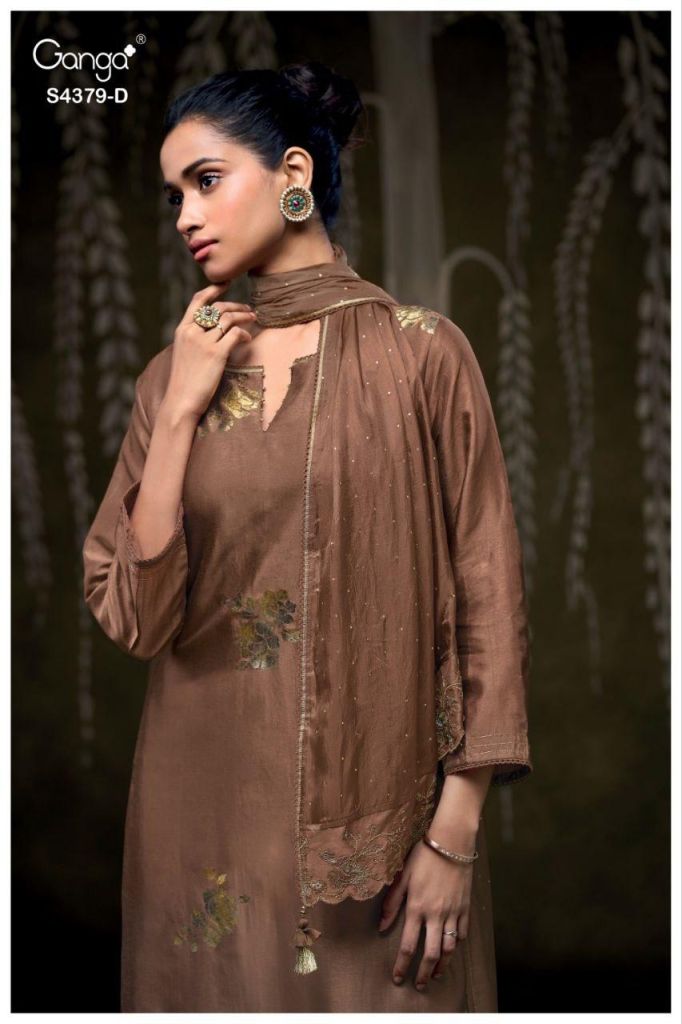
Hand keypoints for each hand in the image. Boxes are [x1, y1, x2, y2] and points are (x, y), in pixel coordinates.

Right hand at [163, 281, 257, 420]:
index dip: (213, 289)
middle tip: (248, 310)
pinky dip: (244, 333)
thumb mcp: (184, 355)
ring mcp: (203, 342)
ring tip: (253, 320)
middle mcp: (191, 332)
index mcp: (182, 330)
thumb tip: (213, 332)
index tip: (227, 283)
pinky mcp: (216, 354)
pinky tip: (248, 338)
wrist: (181, 402)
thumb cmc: (185, 382)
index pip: (198, 301)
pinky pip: (235, 334)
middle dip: (236, 305)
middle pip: (217, 308)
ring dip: (244, 317)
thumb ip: (195, 340)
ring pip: (228, 318)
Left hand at [377, 838, 472, 990]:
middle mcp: (436, 915)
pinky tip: (452, 948)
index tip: (398, 978)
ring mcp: (453, 912)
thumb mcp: (402, 876)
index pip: (407, 945)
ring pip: (449, 947)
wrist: (452, 842)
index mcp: (417, 907)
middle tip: (420, 985)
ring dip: (443, 964)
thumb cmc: (424, 856)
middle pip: (430, 953)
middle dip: (424, 973)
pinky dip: (457, 944)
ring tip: (437, 974)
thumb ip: (392, 903)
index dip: (401, 965)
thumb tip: (381, 926)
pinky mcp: (465, 907)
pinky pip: (462, 932)